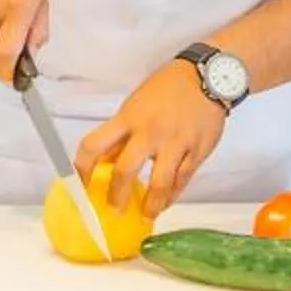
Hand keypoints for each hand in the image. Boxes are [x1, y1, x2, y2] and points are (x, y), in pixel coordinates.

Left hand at [74, 60, 226, 214]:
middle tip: (114, 209)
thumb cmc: (169, 87)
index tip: (81, 184)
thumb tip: (107, 161)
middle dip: (117, 195)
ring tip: (147, 213)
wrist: (209, 77)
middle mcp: (150, 132)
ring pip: (160, 183)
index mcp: (129, 117)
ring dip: (151, 204)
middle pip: (126, 170)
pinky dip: (173, 195)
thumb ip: (123, 133)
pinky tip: (167, 201)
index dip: (82, 168)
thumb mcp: (137, 103)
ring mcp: (176, 143)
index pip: (95, 145)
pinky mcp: (198, 151)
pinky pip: (183, 180)